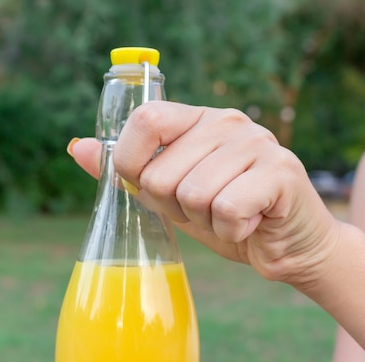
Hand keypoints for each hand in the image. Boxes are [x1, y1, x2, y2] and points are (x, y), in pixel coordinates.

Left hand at [68, 101, 339, 289]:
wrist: (288, 246)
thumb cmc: (225, 216)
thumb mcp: (168, 194)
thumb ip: (127, 170)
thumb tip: (76, 147)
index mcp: (196, 119)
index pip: (144, 120)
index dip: (132, 163)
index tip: (149, 186)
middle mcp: (226, 121)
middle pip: (161, 172)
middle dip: (174, 207)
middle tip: (205, 209)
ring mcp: (256, 143)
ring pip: (192, 194)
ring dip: (205, 221)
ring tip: (229, 215)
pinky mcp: (280, 172)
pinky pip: (226, 210)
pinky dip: (231, 231)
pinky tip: (249, 224)